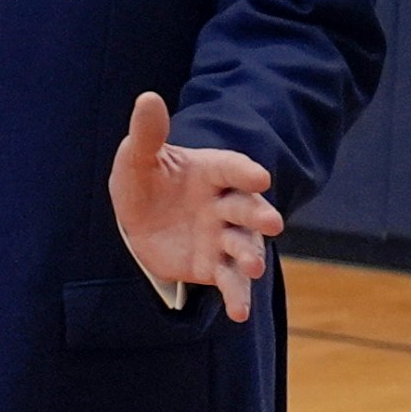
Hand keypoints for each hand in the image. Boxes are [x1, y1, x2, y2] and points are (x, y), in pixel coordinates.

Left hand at [107, 92, 282, 320]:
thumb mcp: (138, 157)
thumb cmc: (143, 182)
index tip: (260, 176)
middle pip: (247, 208)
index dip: (246, 172)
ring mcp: (222, 236)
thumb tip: (147, 97)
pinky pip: (229, 281)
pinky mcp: (213, 265)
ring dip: (251, 255)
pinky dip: (237, 296)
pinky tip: (238, 314)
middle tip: (272, 223)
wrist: (139, 221)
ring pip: (243, 246)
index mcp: (211, 171)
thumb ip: (146, 133)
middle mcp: (224, 203)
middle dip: (259, 215)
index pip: (232, 168)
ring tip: (254, 266)